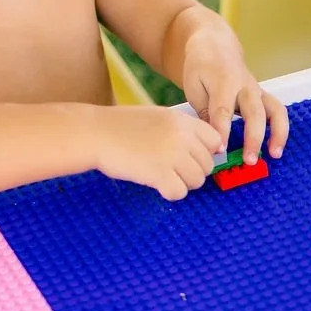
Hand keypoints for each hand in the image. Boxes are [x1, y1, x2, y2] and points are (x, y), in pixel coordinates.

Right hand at [94, 106, 222, 201]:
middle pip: (207, 165)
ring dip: (182, 183)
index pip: (215, 140)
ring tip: (163, 176)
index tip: (193, 158)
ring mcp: (172, 156)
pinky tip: (157, 185)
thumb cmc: (121, 126)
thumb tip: (212, 148)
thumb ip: (183, 130)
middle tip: (172, 170)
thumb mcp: (158, 117)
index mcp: (182, 121)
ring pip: (197, 181)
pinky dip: (170, 193)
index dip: (207, 152)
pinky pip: (179, 192)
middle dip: (193, 171)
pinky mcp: (159, 174)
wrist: (94, 132)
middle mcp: (182, 137)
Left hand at [180, 19, 290, 160]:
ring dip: (278, 133)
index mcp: (224, 81)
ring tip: (274, 154)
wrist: (216, 47)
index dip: (222, 132)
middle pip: (254, 113)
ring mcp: (257, 90)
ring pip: (275, 111)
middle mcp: (245, 86)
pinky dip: (281, 130)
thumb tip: (214, 140)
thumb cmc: (201, 68)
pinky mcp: (263, 96)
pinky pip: (278, 112)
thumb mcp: (194, 87)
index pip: (223, 111)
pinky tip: (276, 148)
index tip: (220, 150)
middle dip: (254, 138)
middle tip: (249, 160)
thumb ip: (205, 112)